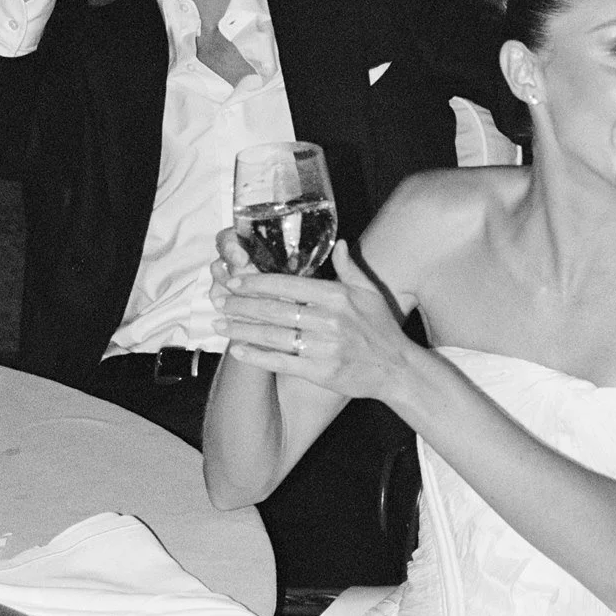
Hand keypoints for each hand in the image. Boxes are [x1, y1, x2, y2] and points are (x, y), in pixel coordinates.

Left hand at [216, 239, 410, 402]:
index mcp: (337, 296)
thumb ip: (349, 267)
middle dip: (242, 305)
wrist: (396, 369)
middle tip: (219, 301)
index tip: (235, 280)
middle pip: (275, 309)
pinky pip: (282, 362)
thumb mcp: (369, 292)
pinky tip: (237, 351)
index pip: (289, 285)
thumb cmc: (381, 328)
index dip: (258, 282)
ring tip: (219, 325)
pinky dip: (257, 357)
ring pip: (273, 336)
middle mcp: (329, 320)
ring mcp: (324, 347)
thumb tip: (338, 242)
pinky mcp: (321, 372)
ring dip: (242, 330)